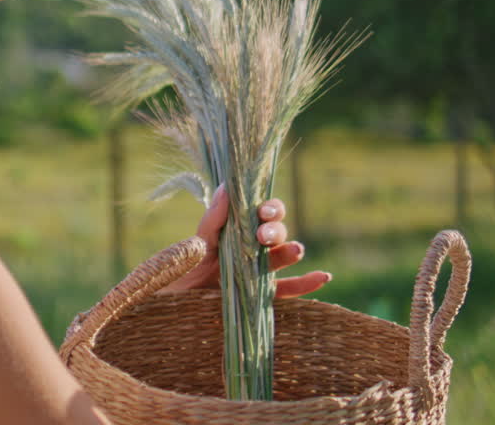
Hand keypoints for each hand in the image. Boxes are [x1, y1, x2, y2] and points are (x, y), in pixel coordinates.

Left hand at [158, 185, 331, 296]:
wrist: (172, 308)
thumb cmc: (181, 273)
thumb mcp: (194, 246)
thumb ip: (212, 221)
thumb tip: (226, 187)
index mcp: (235, 231)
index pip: (260, 212)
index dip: (269, 208)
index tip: (262, 212)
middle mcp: (250, 249)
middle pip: (275, 232)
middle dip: (274, 230)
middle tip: (263, 236)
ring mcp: (257, 272)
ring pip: (282, 257)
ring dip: (291, 250)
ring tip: (295, 250)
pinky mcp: (260, 297)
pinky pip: (287, 290)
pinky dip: (306, 283)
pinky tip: (322, 276)